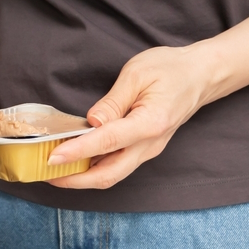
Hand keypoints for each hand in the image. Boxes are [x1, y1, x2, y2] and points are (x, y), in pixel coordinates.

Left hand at [47, 44, 215, 189]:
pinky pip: (118, 165)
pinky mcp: (145, 149)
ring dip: (83, 177)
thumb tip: (91, 122)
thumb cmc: (171, 69)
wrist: (202, 76)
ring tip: (56, 171)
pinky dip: (95, 167)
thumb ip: (113, 102)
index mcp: (150, 123)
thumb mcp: (138, 73)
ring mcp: (149, 150)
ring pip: (113, 174)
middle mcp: (151, 144)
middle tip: (46, 173)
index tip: (52, 156)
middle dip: (75, 179)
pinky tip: (77, 160)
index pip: (106, 142)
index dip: (77, 151)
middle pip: (109, 174)